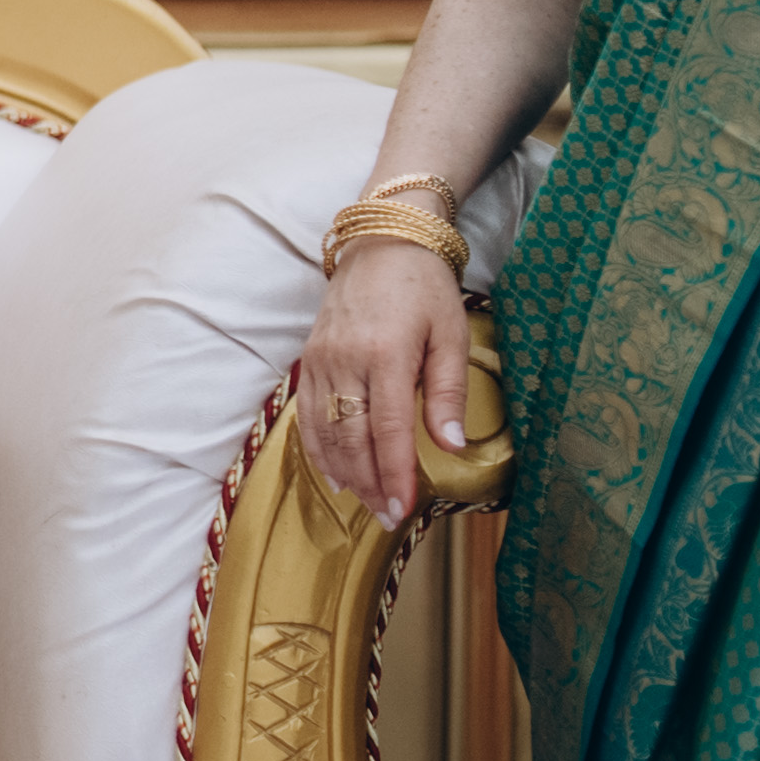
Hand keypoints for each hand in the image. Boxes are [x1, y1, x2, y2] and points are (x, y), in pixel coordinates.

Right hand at [297, 241, 470, 521]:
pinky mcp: (309, 358)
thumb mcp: (451, 334)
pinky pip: (307, 414)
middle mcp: (345, 360)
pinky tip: (333, 473)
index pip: (387, 429)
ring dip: (343, 472)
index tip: (403, 507)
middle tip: (388, 517)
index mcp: (385, 354)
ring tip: (364, 503)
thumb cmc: (424, 288)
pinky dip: (318, 448)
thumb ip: (447, 393)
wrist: (381, 243)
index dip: (394, 473)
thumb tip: (451, 446)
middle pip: (350, 436)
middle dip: (369, 482)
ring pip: (324, 430)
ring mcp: (321, 359)